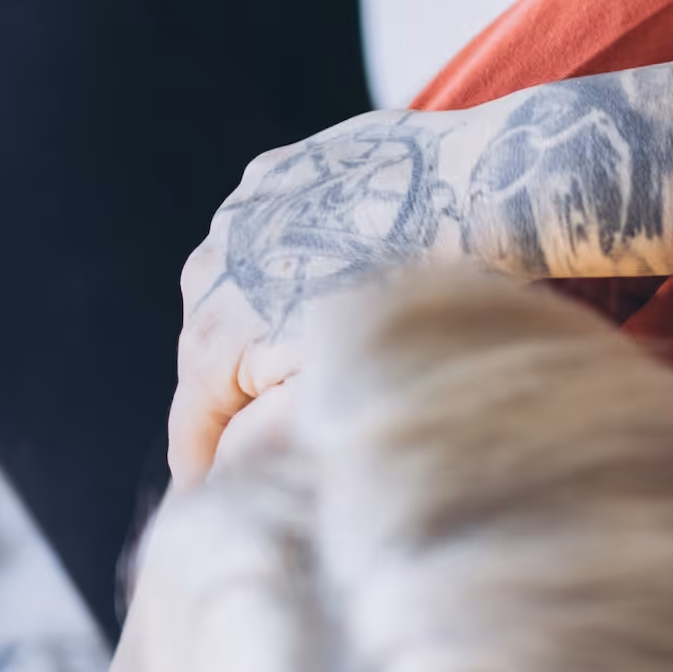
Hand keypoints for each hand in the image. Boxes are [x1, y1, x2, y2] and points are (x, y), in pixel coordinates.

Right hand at [169, 109, 469, 485]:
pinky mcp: (271, 174)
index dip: (214, 474)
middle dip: (241, 394)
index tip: (234, 497)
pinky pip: (264, 234)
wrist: (481, 193)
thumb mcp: (349, 396)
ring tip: (319, 339)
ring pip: (232, 292)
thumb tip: (233, 478)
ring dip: (261, 320)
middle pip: (208, 359)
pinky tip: (336, 269)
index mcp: (213, 339)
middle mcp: (206, 273)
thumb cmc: (428, 307)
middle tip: (290, 416)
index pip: (191, 430)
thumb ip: (273, 441)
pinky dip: (286, 258)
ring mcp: (236, 215)